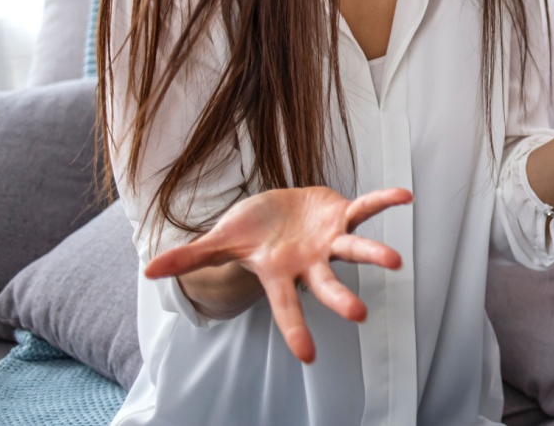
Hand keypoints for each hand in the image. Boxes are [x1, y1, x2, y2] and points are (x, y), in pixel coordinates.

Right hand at [145, 186, 410, 362]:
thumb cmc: (249, 232)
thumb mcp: (220, 242)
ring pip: (354, 248)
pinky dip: (383, 201)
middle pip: (327, 284)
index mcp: (281, 274)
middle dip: (341, 299)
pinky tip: (405, 196)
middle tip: (360, 315)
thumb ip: (191, 257)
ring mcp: (329, 240)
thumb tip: (148, 273)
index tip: (309, 357)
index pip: (287, 308)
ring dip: (374, 253)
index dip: (296, 330)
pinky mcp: (342, 214)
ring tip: (396, 262)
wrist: (272, 209)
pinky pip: (366, 208)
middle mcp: (310, 263)